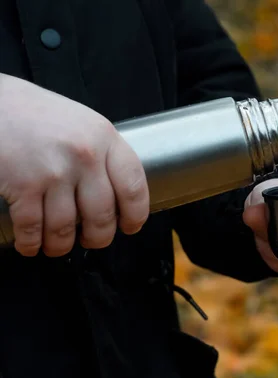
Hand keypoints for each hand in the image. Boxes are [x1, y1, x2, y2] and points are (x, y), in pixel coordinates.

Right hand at [0, 74, 149, 256]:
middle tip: (91, 240)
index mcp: (105, 138)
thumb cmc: (35, 113)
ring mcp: (54, 171)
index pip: (134, 186)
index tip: (131, 225)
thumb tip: (118, 194)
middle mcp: (84, 155)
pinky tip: (30, 244)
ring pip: (66, 228)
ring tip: (57, 245)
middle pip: (102, 215)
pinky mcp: (23, 184)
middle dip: (98, 237)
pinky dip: (31, 243)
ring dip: (61, 245)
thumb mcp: (82, 124)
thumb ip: (102, 154)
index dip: (135, 215)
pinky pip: (32, 228)